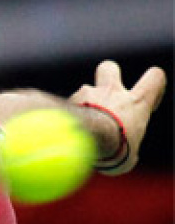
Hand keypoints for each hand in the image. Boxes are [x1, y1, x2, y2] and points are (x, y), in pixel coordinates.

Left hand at [70, 60, 166, 174]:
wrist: (86, 142)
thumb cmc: (115, 151)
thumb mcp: (129, 155)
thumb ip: (128, 148)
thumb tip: (127, 156)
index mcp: (136, 102)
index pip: (155, 77)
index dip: (154, 84)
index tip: (148, 100)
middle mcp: (111, 92)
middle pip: (109, 68)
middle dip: (108, 75)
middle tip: (106, 93)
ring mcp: (87, 94)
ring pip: (85, 89)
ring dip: (84, 103)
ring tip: (83, 124)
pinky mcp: (67, 103)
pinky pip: (68, 107)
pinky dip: (68, 116)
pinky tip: (67, 131)